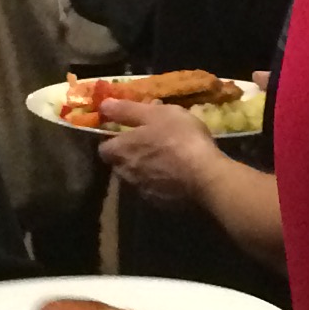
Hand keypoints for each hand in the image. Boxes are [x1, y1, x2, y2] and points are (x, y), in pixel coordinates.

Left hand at [99, 97, 221, 207]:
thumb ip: (127, 110)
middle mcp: (126, 173)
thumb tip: (103, 106)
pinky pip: (154, 190)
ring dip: (145, 169)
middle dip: (129, 155)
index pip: (104, 148)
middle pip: (119, 164)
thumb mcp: (155, 113)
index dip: (113, 139)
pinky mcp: (160, 203)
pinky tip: (176, 175)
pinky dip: (160, 183)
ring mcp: (142, 191)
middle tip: (149, 143)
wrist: (205, 175)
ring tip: (165, 160)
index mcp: (121, 150)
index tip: (128, 132)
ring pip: (136, 178)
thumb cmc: (178, 137)